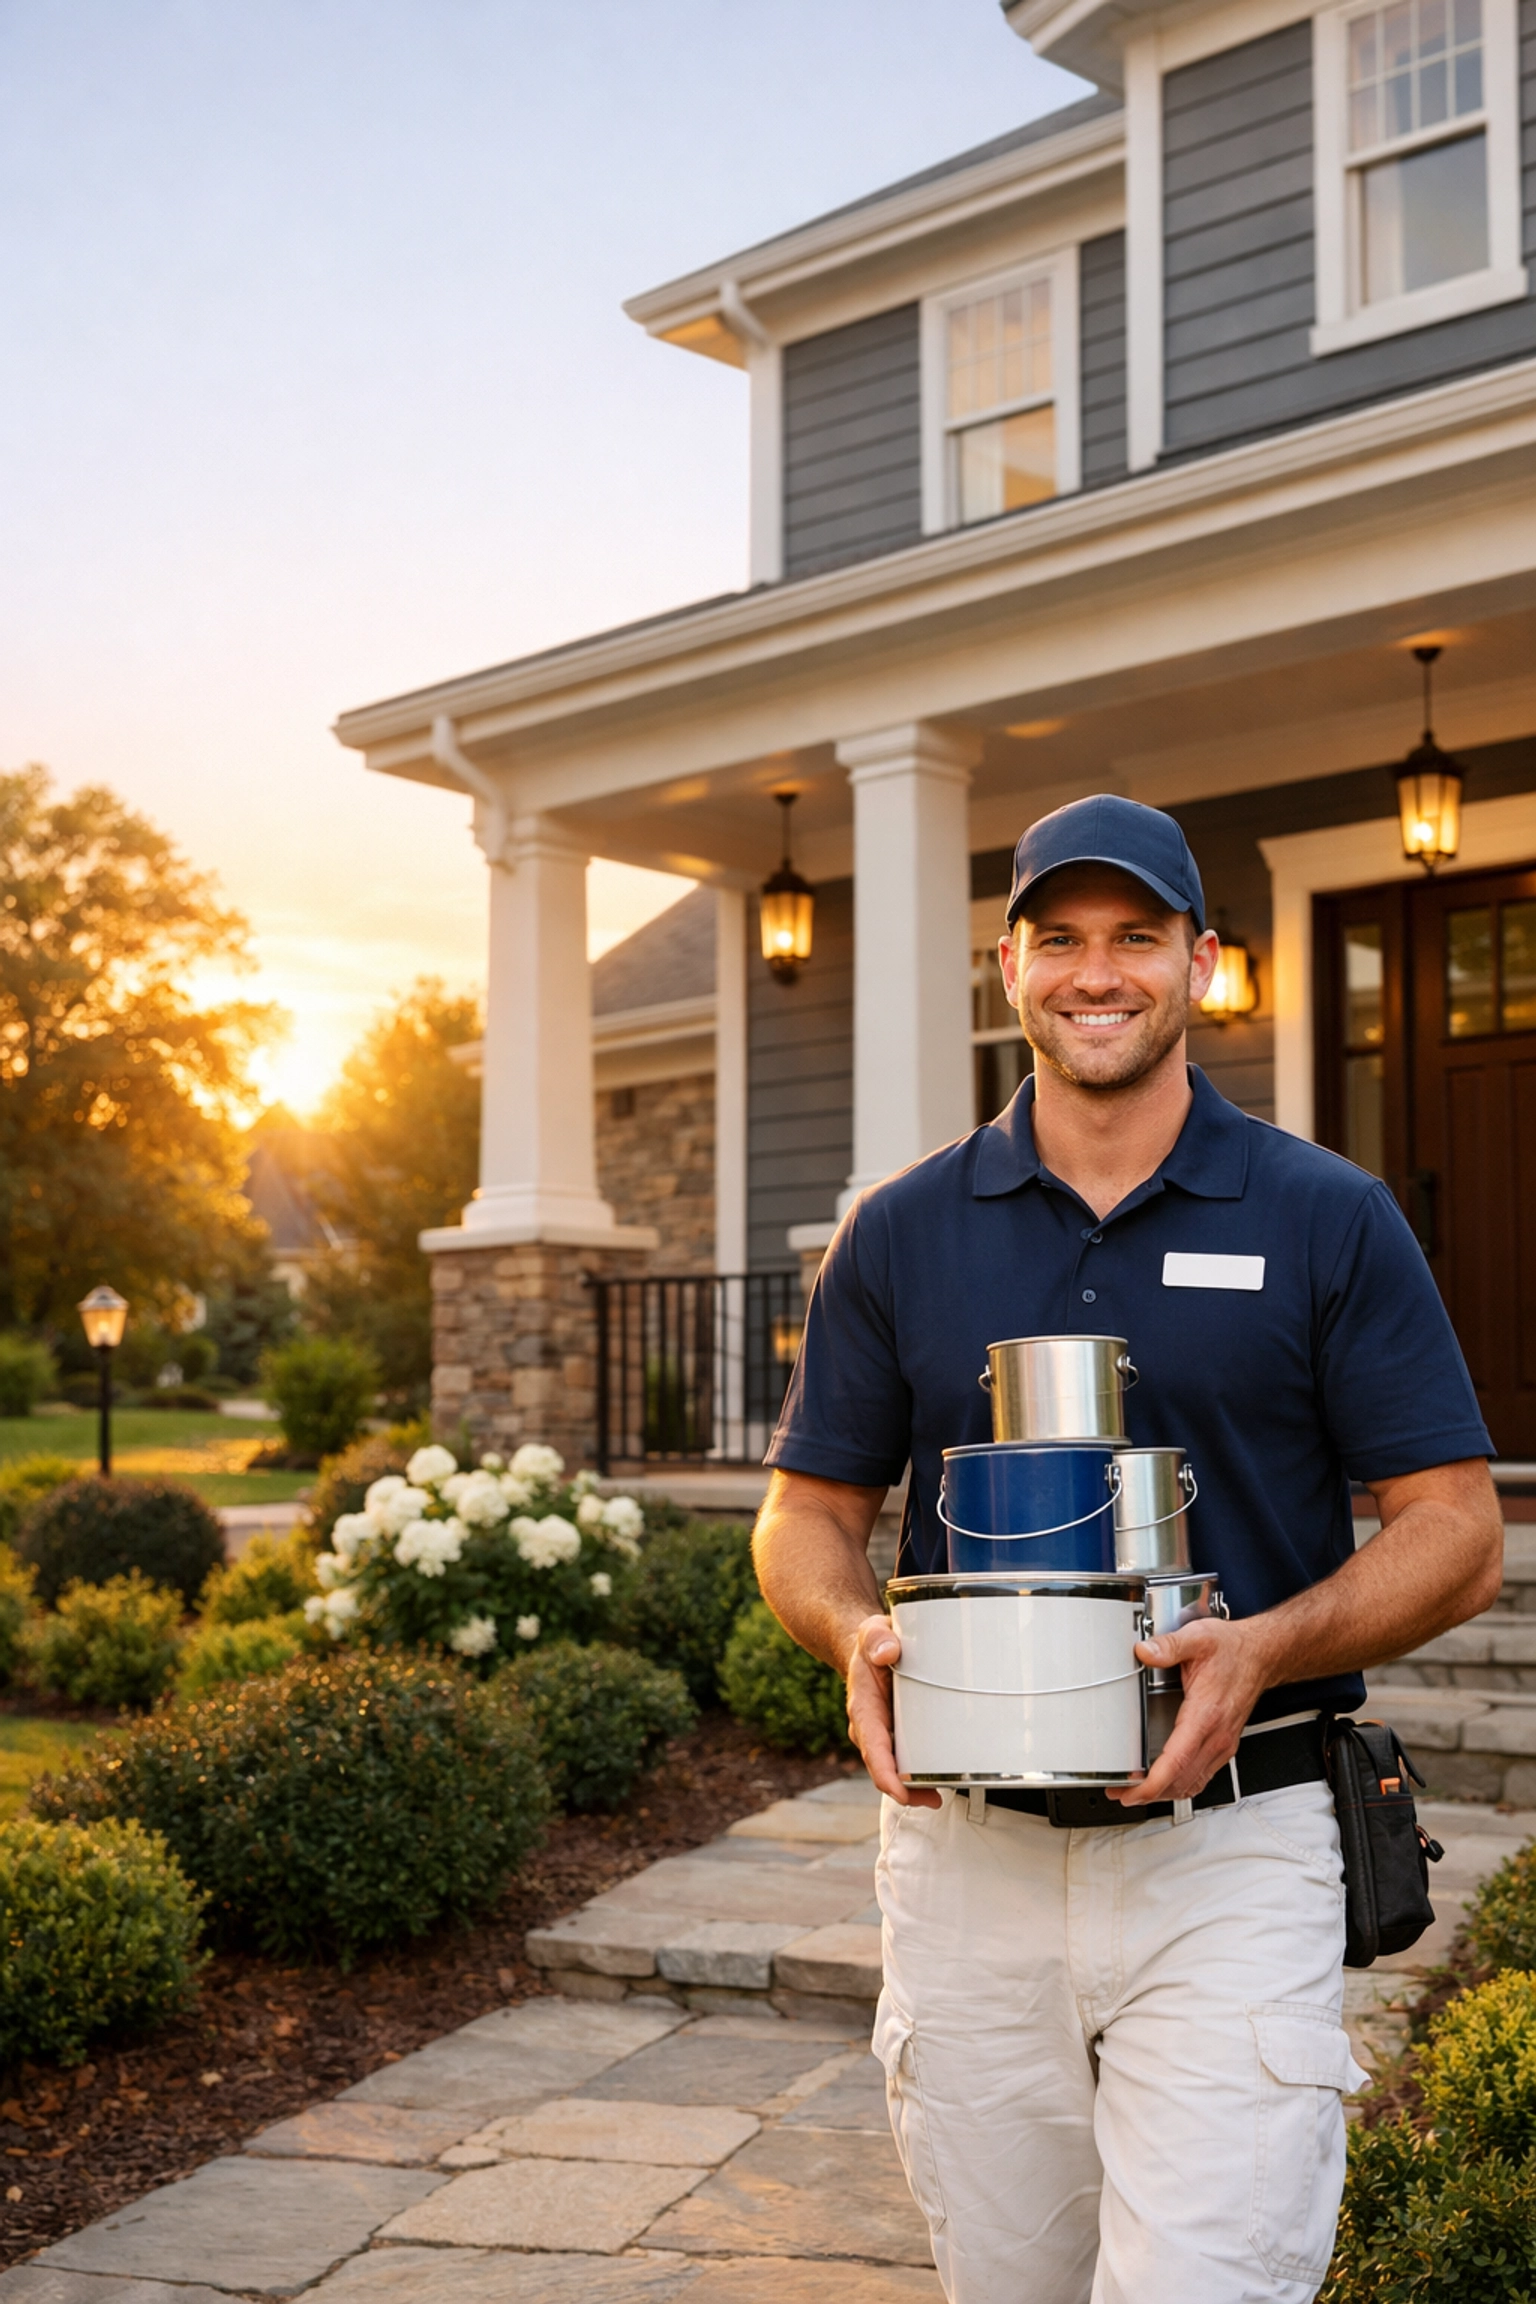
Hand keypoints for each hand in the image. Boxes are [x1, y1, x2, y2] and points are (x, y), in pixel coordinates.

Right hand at [845, 1613, 941, 1807]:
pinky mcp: (901, 1734)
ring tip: (945, 1790)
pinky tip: (946, 1772)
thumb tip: (888, 1653)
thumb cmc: (872, 1643)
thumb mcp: (871, 1633)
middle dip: (908, 1790)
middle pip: (886, 1770)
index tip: (903, 1792)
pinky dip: (924, 1768)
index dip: (886, 1777)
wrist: (872, 1647)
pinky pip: (910, 1757)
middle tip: (936, 1797)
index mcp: (864, 1711)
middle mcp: (872, 1730)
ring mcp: (887, 1735)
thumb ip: (877, 1639)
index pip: (872, 1751)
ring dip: (918, 1784)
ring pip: (899, 1768)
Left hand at [1108, 1616, 1272, 1806]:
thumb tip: (1144, 1652)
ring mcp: (1221, 1743)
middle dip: (1148, 1793)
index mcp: (1206, 1714)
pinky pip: (1201, 1775)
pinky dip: (1181, 1785)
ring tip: (1136, 1790)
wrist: (1261, 1655)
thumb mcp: (1198, 1639)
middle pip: (1181, 1781)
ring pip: (1192, 1783)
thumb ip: (1169, 1646)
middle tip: (1120, 1792)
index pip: (1177, 1762)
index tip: (1132, 1792)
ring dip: (1164, 1793)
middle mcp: (1216, 1735)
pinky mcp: (1223, 1744)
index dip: (1153, 1784)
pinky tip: (1166, 1781)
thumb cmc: (1232, 1650)